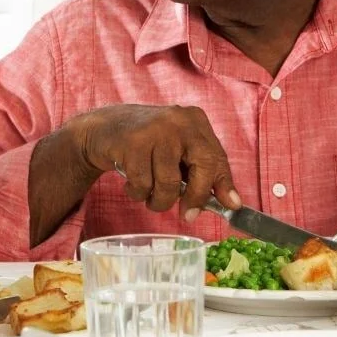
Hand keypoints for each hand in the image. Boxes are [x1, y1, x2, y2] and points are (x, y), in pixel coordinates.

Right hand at [69, 104, 239, 220]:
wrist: (104, 128)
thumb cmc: (147, 144)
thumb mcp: (178, 151)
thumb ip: (202, 172)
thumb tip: (232, 203)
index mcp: (195, 120)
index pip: (217, 157)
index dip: (224, 185)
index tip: (230, 206)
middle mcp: (179, 121)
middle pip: (202, 167)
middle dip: (195, 197)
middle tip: (187, 215)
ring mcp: (155, 130)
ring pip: (169, 183)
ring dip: (158, 200)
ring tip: (149, 194)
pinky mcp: (132, 143)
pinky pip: (142, 184)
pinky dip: (137, 193)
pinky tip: (131, 183)